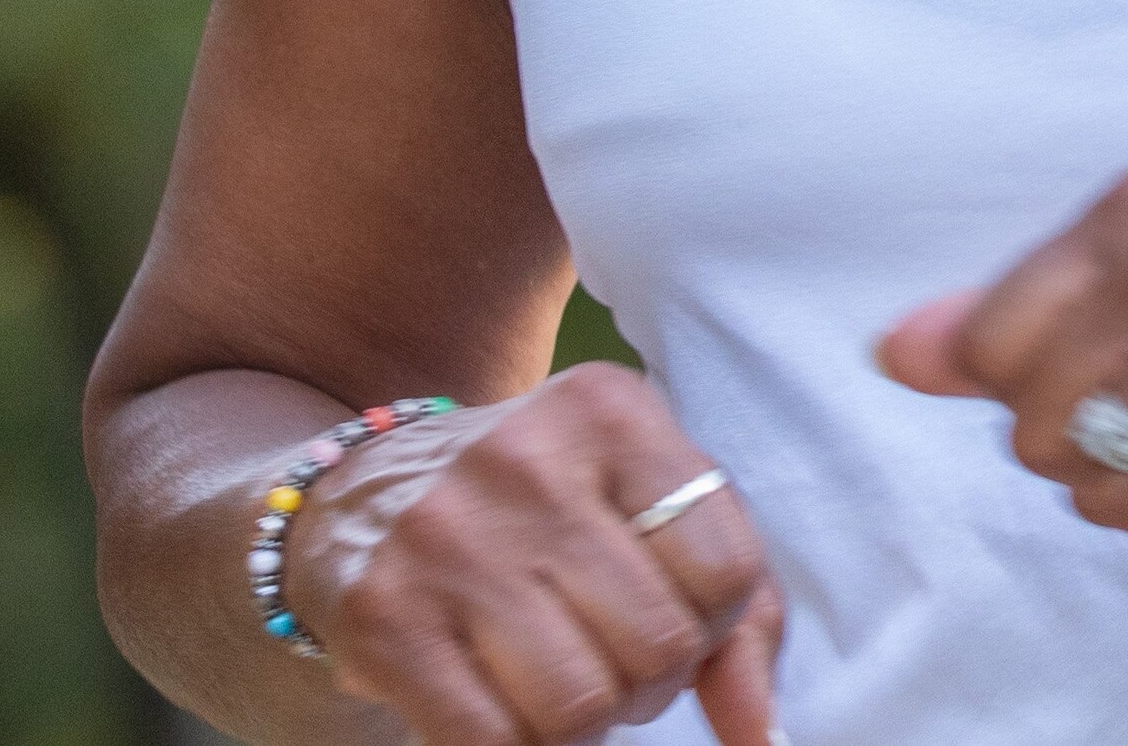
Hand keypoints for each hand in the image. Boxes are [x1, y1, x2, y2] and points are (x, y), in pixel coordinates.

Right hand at [294, 364, 783, 744]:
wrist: (363, 492)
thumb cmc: (547, 508)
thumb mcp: (651, 510)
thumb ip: (739, 610)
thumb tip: (763, 738)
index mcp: (613, 414)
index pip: (728, 571)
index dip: (718, 626)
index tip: (679, 618)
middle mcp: (529, 463)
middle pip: (658, 646)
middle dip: (651, 683)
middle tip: (613, 661)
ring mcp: (448, 538)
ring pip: (580, 706)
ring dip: (586, 727)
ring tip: (562, 684)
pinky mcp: (382, 615)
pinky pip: (489, 742)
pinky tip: (505, 709)